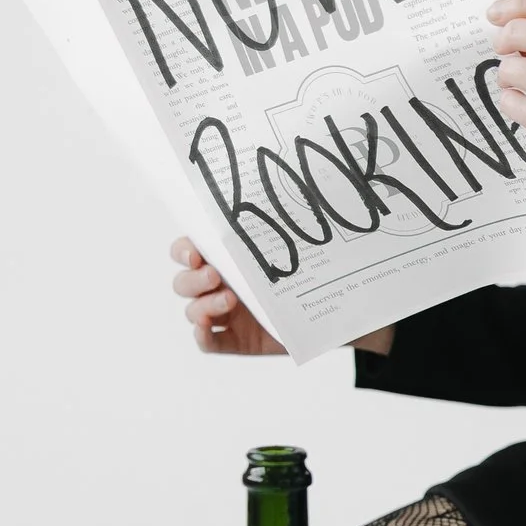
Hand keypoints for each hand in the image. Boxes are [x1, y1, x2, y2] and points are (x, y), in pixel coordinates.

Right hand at [169, 238, 393, 356]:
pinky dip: (201, 337)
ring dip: (202, 306)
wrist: (342, 312)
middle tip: (216, 276)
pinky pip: (208, 342)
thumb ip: (289, 225)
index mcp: (229, 258)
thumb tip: (295, 184)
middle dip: (193, 279)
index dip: (183, 250)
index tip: (196, 252)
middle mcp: (222, 285)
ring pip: (192, 311)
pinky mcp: (238, 340)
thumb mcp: (303, 246)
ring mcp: (228, 315)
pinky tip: (206, 329)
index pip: (188, 250)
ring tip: (230, 301)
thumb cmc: (319, 271)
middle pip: (184, 283)